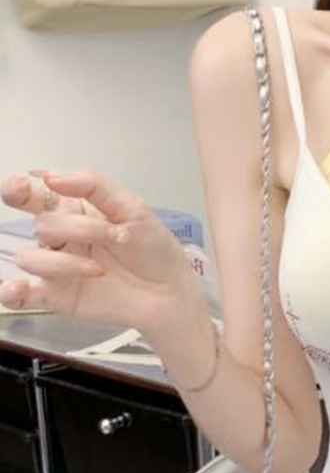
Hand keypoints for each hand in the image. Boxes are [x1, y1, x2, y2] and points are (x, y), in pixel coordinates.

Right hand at [0, 168, 199, 332]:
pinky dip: (11, 291)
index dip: (18, 189)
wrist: (170, 291)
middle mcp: (61, 237)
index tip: (25, 188)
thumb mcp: (133, 208)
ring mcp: (57, 267)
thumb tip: (50, 177)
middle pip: (43, 224)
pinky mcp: (58, 296)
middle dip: (78, 228)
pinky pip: (20, 295)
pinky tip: (18, 288)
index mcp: (75, 210)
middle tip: (112, 235)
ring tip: (100, 269)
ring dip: (65, 262)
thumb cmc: (155, 249)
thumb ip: (94, 186)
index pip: (33, 194)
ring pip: (31, 257)